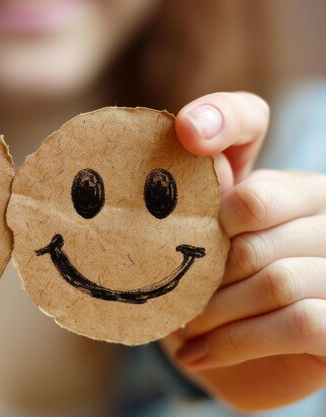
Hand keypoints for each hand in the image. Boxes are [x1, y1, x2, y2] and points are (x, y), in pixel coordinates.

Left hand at [162, 92, 325, 410]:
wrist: (237, 357)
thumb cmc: (212, 291)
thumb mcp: (193, 244)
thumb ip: (191, 201)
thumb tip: (173, 147)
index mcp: (285, 184)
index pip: (248, 121)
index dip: (219, 119)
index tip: (186, 132)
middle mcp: (323, 210)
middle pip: (254, 208)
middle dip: (202, 260)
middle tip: (177, 291)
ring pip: (276, 276)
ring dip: (213, 310)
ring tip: (185, 326)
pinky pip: (300, 323)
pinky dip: (237, 342)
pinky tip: (196, 353)